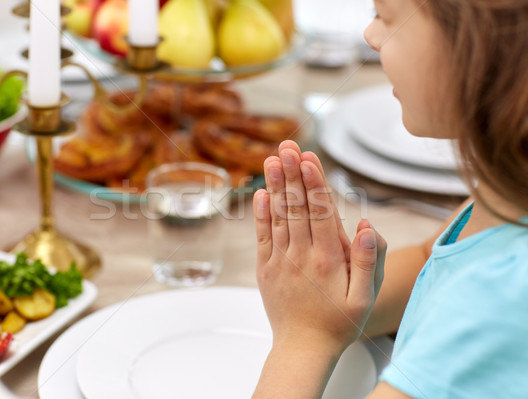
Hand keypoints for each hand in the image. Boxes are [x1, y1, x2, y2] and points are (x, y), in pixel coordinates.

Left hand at [254, 141, 385, 352]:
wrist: (303, 348)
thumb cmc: (339, 323)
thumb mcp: (365, 298)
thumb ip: (368, 260)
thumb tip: (364, 223)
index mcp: (327, 260)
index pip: (321, 212)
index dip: (314, 183)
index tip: (308, 158)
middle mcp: (301, 256)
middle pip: (297, 207)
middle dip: (292, 174)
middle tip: (288, 147)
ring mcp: (280, 261)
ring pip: (279, 216)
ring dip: (275, 186)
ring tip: (272, 159)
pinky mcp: (265, 268)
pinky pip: (262, 236)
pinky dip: (261, 214)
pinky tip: (260, 193)